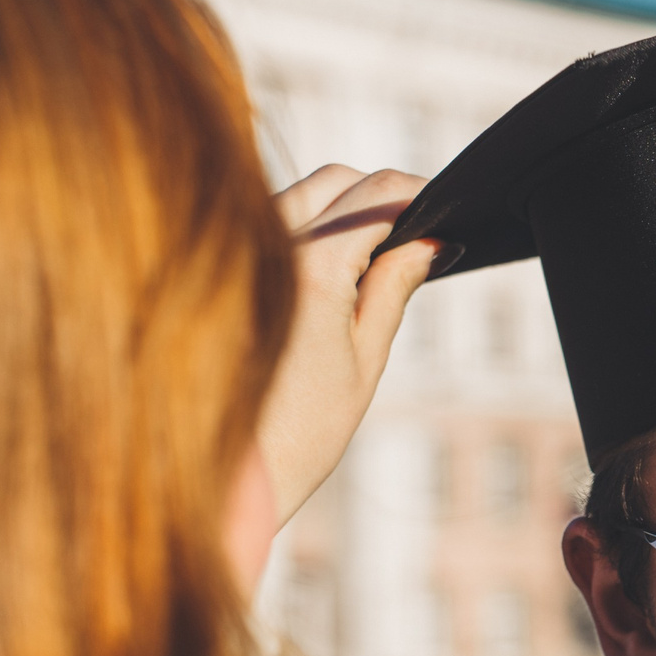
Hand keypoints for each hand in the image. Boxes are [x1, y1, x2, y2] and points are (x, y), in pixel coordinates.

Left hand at [258, 165, 438, 521]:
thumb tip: (428, 240)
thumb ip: (394, 287)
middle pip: (335, 180)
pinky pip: (265, 222)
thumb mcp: (365, 360)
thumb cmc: (298, 434)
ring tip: (372, 255)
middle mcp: (262, 243)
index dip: (417, 194)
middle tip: (415, 230)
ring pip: (296, 193)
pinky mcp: (212, 269)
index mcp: (311, 266)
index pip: (375, 195)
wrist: (223, 475)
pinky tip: (325, 271)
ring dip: (338, 207)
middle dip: (378, 193)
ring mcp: (230, 251)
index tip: (443, 205)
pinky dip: (303, 228)